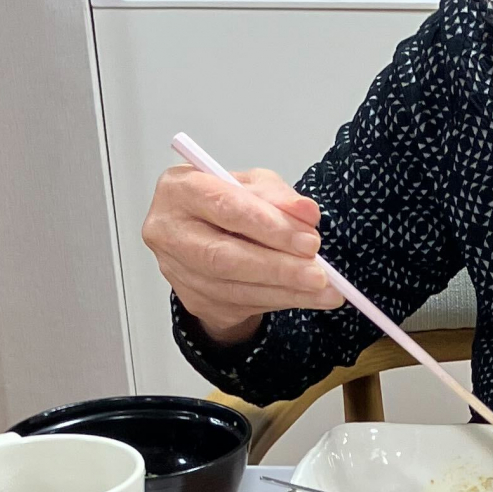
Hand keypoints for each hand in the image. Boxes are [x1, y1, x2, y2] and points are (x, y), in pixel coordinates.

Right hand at [141, 164, 337, 348]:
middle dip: (278, 267)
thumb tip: (307, 213)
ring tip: (323, 290)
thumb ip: (279, 197)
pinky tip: (305, 297)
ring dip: (285, 291)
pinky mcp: (192, 298)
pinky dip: (279, 300)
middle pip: (223, 256)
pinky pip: (240, 305)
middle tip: (319, 274)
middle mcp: (168, 230)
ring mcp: (176, 270)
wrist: (208, 233)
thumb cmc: (228, 202)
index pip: (224, 206)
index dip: (269, 226)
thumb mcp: (256, 186)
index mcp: (179, 189)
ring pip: (233, 288)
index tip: (309, 240)